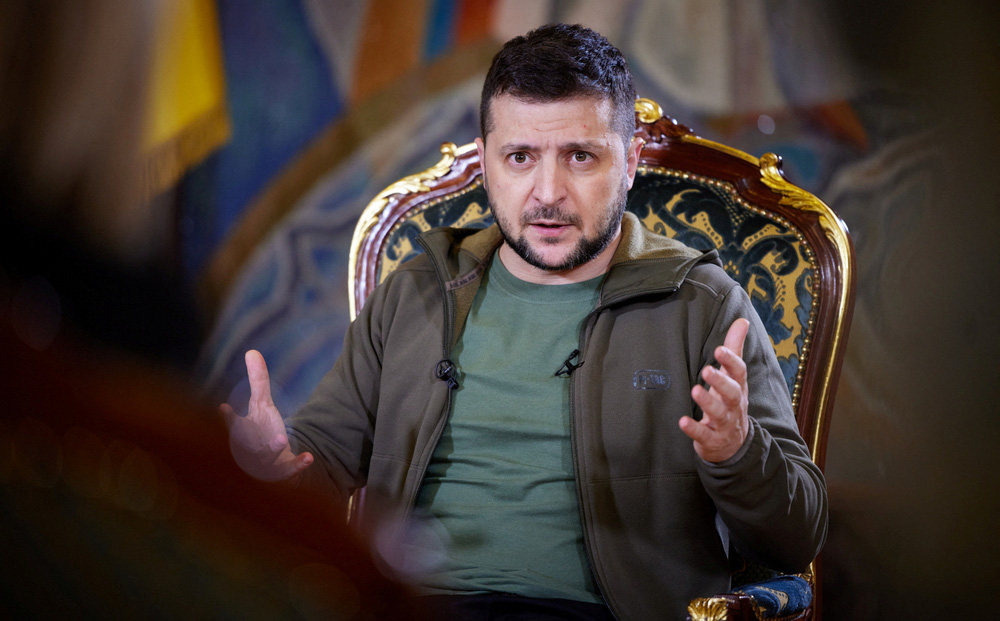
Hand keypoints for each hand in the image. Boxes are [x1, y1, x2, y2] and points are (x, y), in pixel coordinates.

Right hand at [220, 350, 313, 481]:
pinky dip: (298, 464)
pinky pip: (289, 470)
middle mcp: (248, 448)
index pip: (231, 425)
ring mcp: (264, 462)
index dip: (227, 418)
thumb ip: (258, 381)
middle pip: (244, 445)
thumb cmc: (260, 431)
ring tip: (281, 439)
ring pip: (266, 457)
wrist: (271, 464)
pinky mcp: (280, 472)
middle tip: (243, 431)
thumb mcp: (261, 405)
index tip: (224, 408)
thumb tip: (252, 351)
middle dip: (244, 439)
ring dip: (272, 448)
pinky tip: (309, 457)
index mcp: (240, 432)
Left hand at [679, 318, 750, 462]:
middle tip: (706, 370)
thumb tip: (742, 320)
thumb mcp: (734, 377)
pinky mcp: (712, 440)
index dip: (731, 361)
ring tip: (695, 390)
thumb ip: (735, 349)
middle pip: (732, 393)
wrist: (733, 445)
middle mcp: (734, 405)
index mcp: (738, 387)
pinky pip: (704, 435)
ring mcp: (724, 424)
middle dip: (720, 381)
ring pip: (719, 413)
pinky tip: (682, 421)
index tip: (720, 349)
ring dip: (708, 403)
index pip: (738, 372)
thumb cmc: (730, 402)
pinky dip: (694, 429)